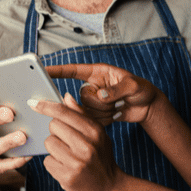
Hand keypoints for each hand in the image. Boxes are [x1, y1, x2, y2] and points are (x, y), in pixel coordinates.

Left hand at [32, 93, 124, 190]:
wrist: (110, 189)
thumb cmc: (101, 158)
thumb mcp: (98, 134)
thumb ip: (81, 115)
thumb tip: (65, 97)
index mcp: (94, 131)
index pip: (64, 112)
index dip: (46, 106)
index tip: (33, 103)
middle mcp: (87, 145)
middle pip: (53, 126)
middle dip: (56, 132)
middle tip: (67, 142)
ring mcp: (77, 162)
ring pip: (48, 143)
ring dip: (53, 149)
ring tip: (67, 156)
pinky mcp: (68, 177)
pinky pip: (47, 162)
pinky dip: (53, 164)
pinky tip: (65, 167)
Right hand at [45, 63, 168, 126]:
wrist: (147, 106)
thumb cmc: (142, 89)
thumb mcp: (133, 86)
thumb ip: (117, 90)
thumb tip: (101, 96)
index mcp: (97, 73)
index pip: (73, 70)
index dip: (57, 71)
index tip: (42, 70)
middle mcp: (92, 86)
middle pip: (81, 97)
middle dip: (100, 103)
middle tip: (116, 100)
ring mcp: (93, 101)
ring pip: (86, 111)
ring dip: (105, 112)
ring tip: (119, 105)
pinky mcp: (96, 114)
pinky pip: (92, 120)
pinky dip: (106, 120)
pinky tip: (117, 114)